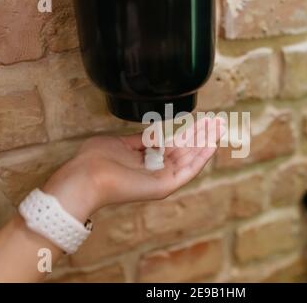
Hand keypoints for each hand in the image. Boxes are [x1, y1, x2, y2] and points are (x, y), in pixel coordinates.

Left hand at [42, 117, 225, 221]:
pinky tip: (212, 144)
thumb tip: (155, 133)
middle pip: (186, 150)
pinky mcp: (165, 185)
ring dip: (206, 143)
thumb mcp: (121, 142)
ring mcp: (162, 178)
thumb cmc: (97, 159)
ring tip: (219, 128)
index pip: (175, 145)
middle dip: (202, 135)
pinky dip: (202, 158)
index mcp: (147, 159)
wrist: (87, 175)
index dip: (188, 133)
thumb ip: (141, 139)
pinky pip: (188, 171)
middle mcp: (157, 169)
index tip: (201, 121)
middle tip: (217, 121)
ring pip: (191, 159)